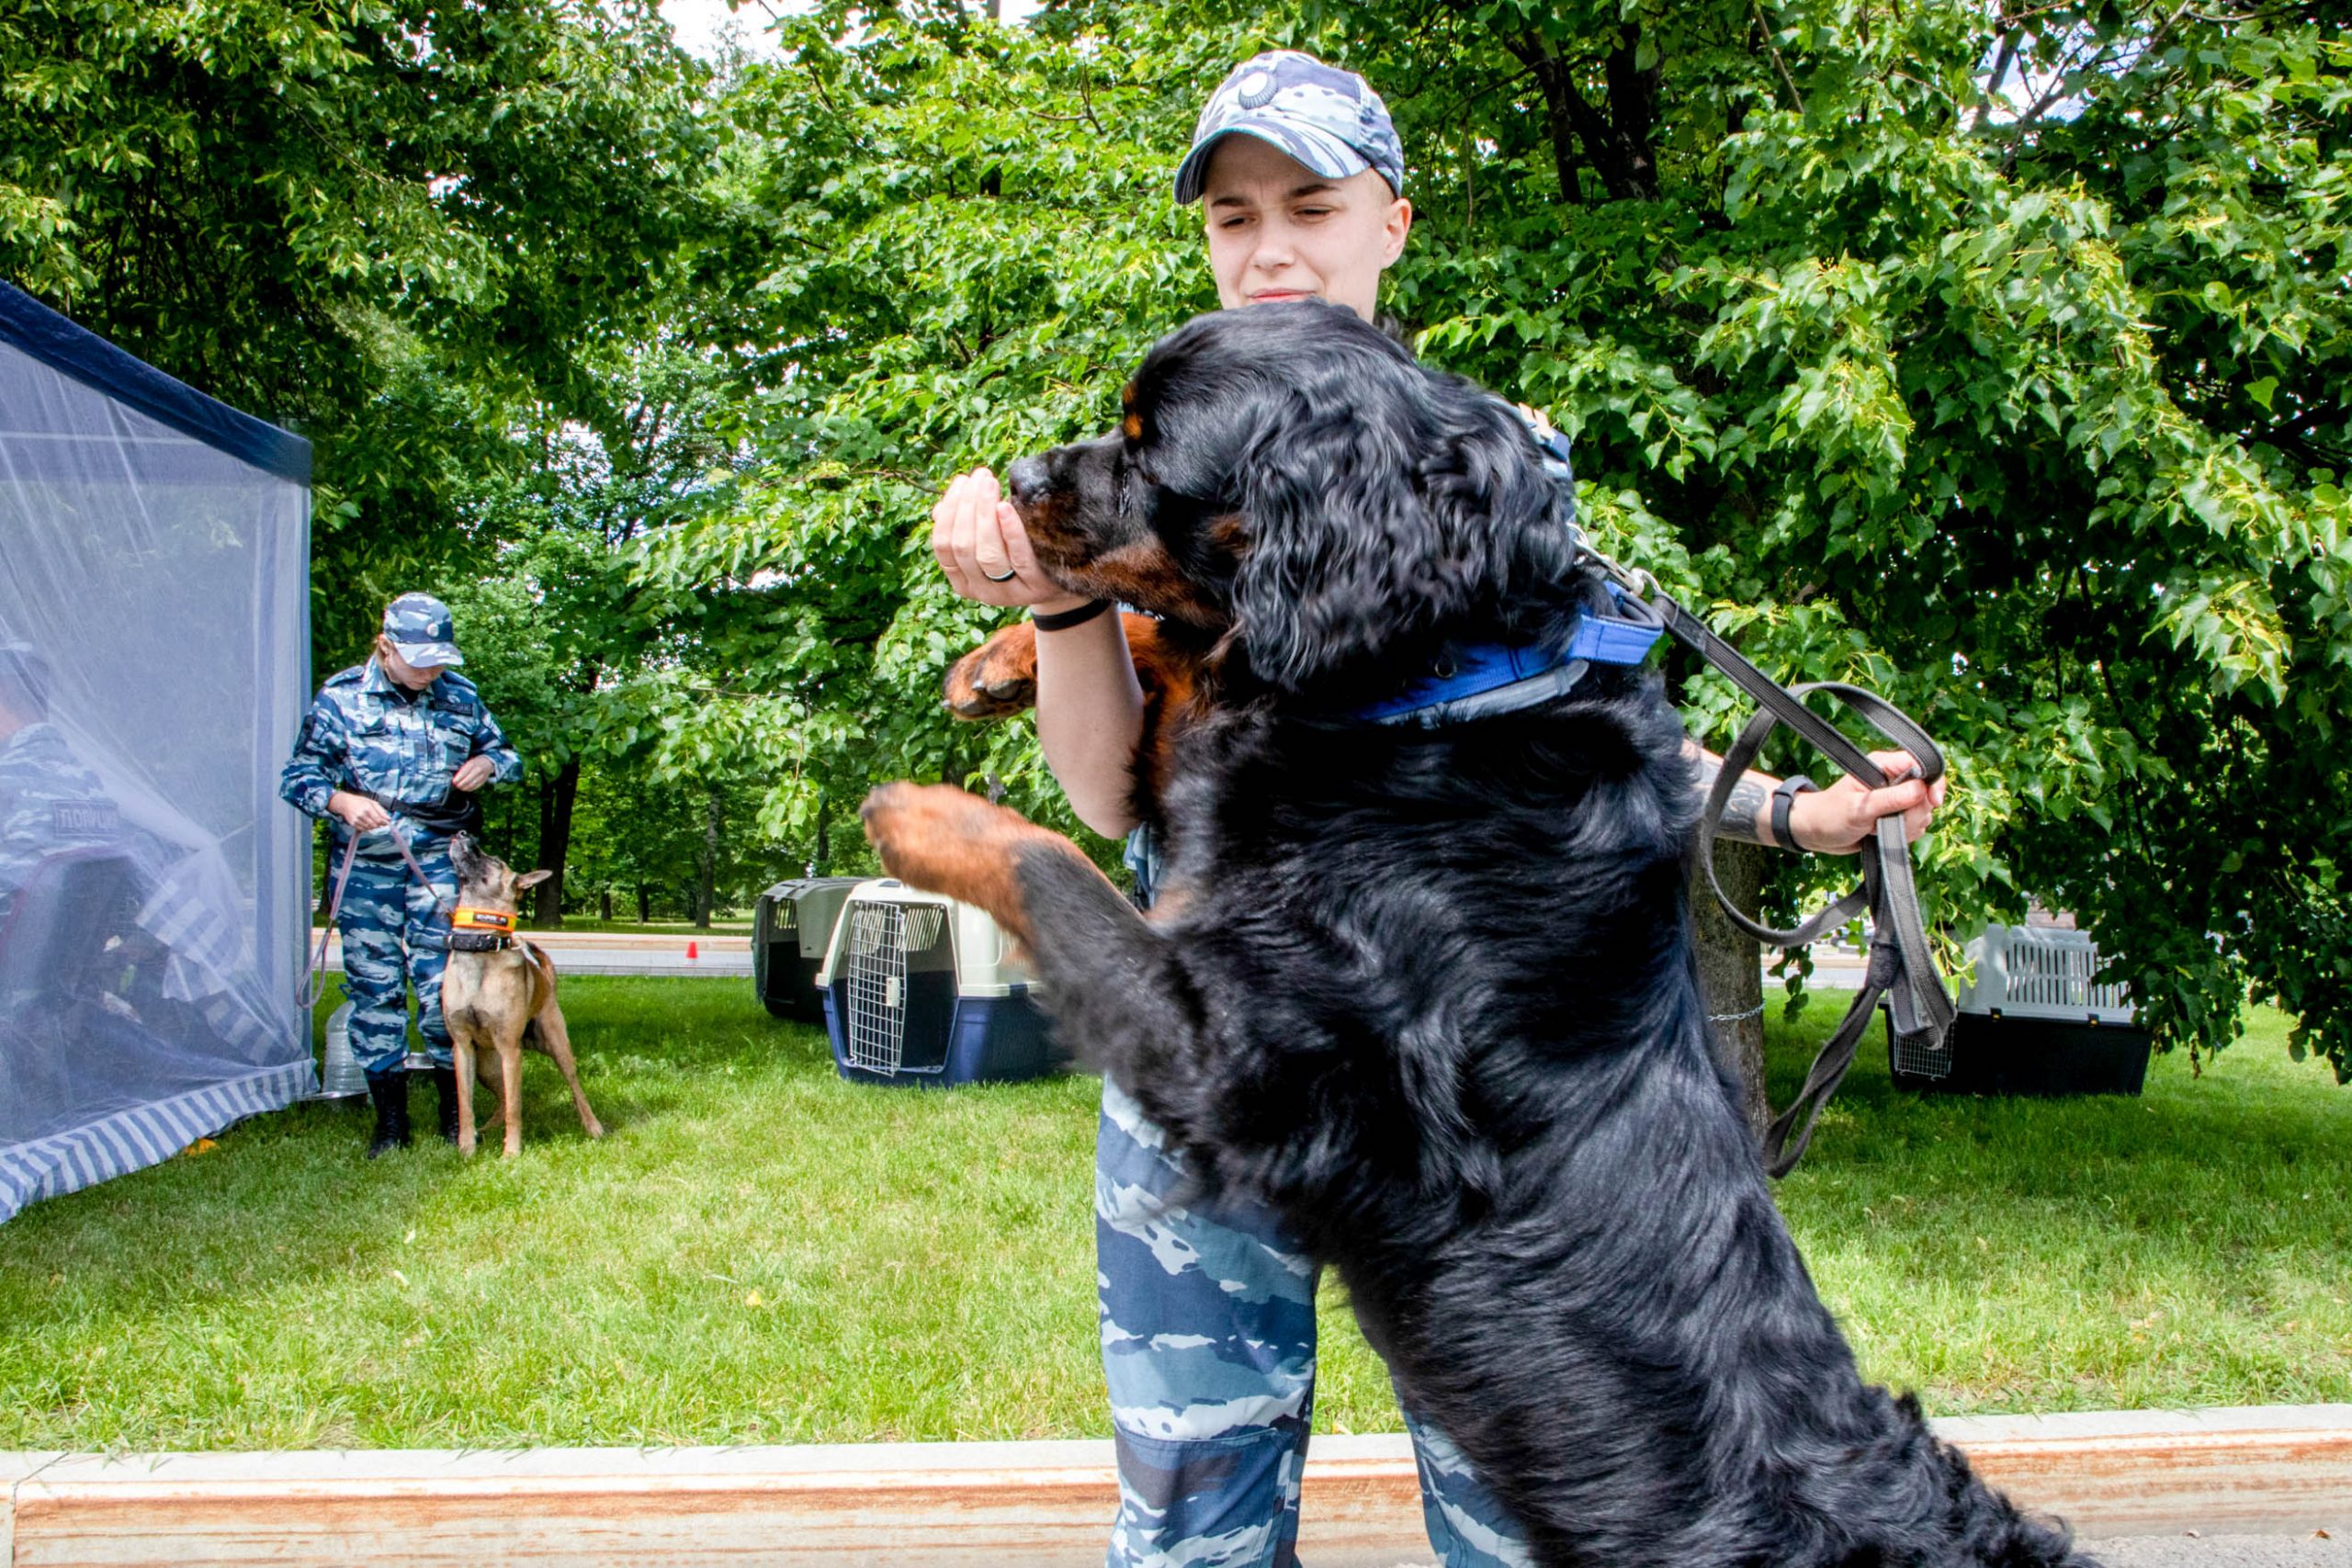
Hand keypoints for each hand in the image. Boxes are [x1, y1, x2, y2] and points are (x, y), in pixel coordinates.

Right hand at [328, 790, 389, 832]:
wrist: (346, 803)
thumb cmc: (360, 802)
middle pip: (374, 825)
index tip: (386, 823)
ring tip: (373, 822)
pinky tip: (367, 823)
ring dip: (373, 827)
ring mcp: (357, 820)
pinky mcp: (353, 823)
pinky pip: (363, 829)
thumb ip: (381, 811)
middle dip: (379, 825)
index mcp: (368, 808)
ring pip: (369, 828)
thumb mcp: (372, 802)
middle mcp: (362, 814)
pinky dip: (367, 828)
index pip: (378, 820)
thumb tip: (388, 818)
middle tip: (380, 823)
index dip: (384, 823)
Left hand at [450, 756, 494, 792]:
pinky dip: (470, 789)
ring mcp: (481, 776)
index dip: (458, 779)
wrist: (487, 763)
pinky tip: (466, 788)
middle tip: (456, 785)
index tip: (454, 781)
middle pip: (467, 780)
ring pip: (471, 785)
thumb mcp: (468, 763)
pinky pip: (475, 787)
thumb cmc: (475, 763)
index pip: (463, 773)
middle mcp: (477, 770)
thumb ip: (462, 770)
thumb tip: (456, 778)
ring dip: (465, 788)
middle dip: (460, 784)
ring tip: (460, 788)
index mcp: (472, 764)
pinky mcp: (483, 781)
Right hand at [932, 467, 1089, 613]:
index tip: (961, 482)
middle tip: (980, 476)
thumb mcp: (991, 539)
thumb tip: (940, 509)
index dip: (949, 511)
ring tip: (990, 484)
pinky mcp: (1036, 588)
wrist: (1063, 575)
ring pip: (987, 554)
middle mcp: (981, 592)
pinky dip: (1010, 531)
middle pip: (963, 547)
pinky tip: (1005, 507)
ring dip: (984, 514)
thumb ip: (966, 526)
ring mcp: (1008, 593)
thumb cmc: (1020, 549)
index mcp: (963, 581)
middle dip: (967, 506)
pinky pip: (1019, 558)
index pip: (943, 546)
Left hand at [1787, 749, 1946, 855]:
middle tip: (1886, 820)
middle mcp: (1893, 779)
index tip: (1933, 803)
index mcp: (1884, 766)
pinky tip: (1882, 834)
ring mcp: (1896, 799)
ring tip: (1878, 828)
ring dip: (1908, 826)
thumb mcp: (1858, 808)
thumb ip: (1890, 800)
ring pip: (1923, 812)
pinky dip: (1905, 833)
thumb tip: (1921, 790)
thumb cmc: (1829, 815)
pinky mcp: (1896, 816)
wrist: (1815, 833)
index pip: (1923, 765)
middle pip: (1926, 793)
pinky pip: (1917, 825)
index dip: (1933, 783)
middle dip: (1915, 813)